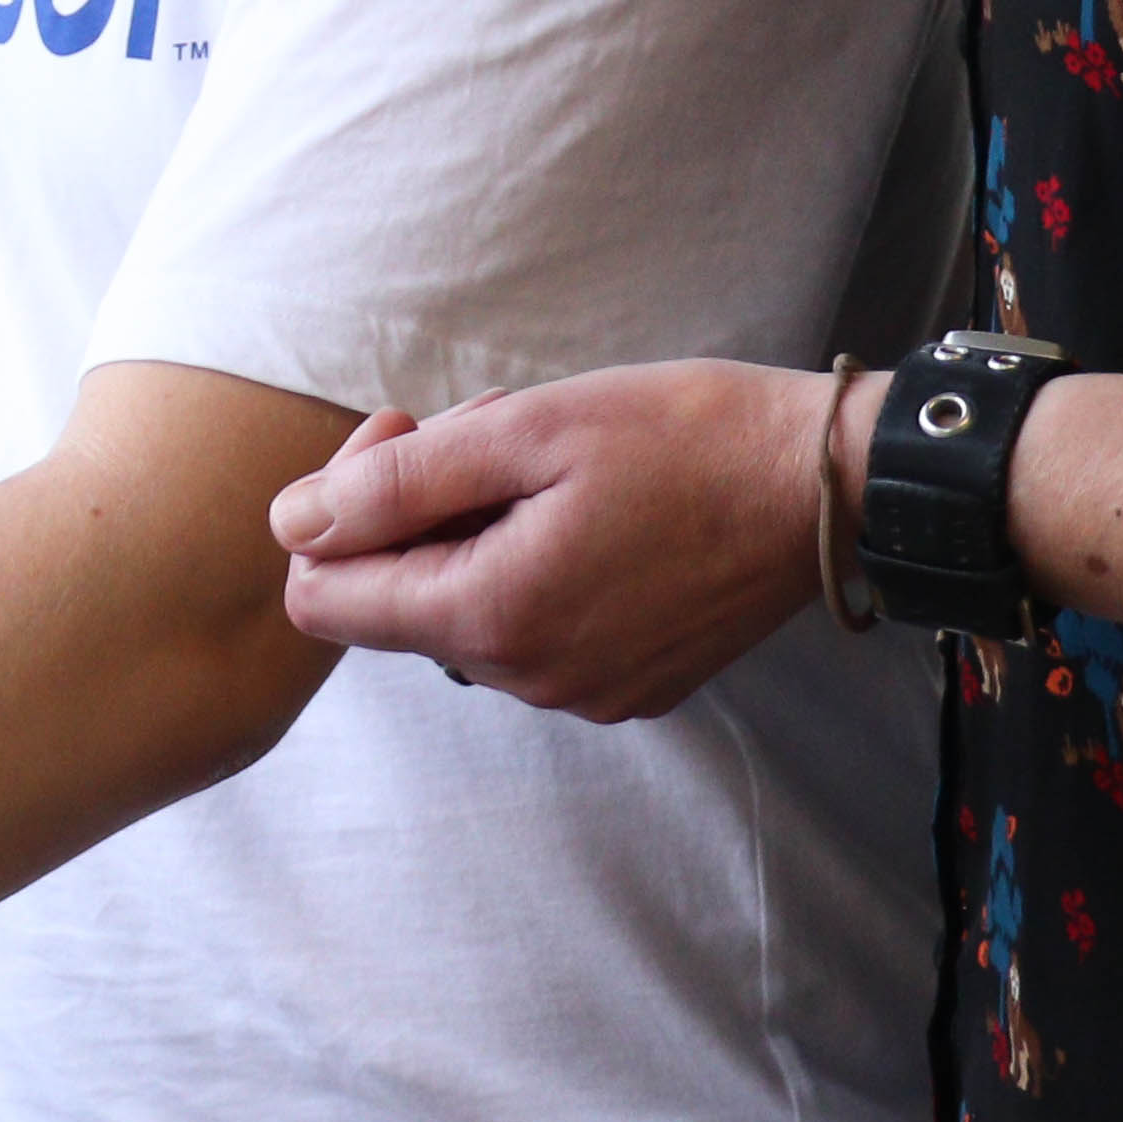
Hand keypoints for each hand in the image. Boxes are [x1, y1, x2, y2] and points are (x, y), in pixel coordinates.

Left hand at [268, 362, 835, 722]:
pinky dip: (531, 566)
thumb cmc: (687, 438)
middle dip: (413, 512)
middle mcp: (531, 679)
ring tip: (546, 463)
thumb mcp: (525, 431)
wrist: (831, 486)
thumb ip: (398, 484)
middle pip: (397, 604)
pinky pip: (533, 631)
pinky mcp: (630, 686)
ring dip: (475, 534)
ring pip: (465, 614)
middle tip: (479, 428)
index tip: (401, 440)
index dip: (334, 514)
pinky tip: (588, 508)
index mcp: (493, 618)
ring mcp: (585, 693)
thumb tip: (291, 525)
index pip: (324, 600)